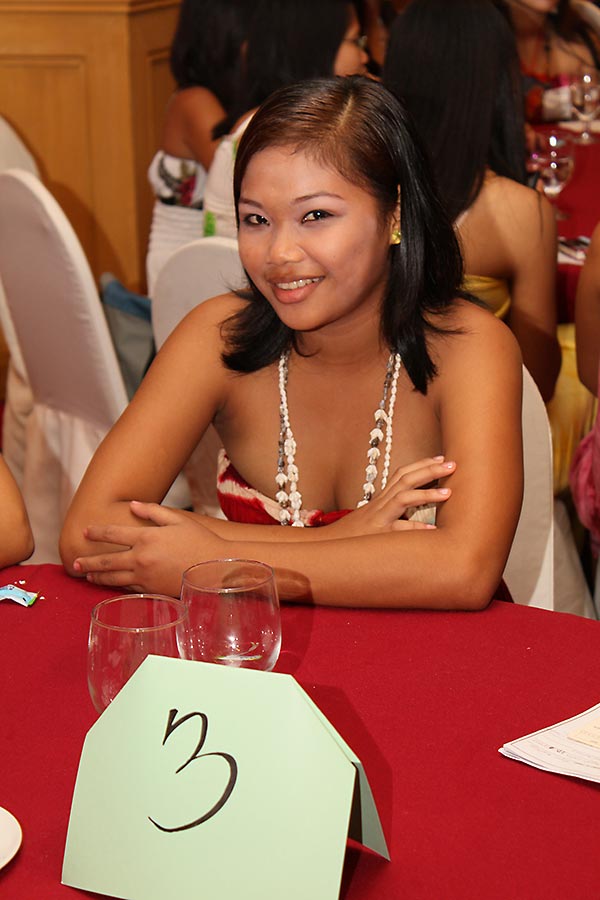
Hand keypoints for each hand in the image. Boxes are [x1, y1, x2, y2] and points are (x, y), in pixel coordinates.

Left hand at [72, 501, 227, 594]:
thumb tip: (134, 505)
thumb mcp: (178, 520)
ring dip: (98, 577)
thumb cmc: (199, 541)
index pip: (113, 533)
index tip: (85, 532)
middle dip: (88, 562)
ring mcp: (144, 576)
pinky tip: (111, 585)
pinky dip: (117, 586)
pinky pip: (128, 588)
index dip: (96, 532)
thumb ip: (153, 511)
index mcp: (146, 537)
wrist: (215, 569)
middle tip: (75, 563)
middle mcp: (141, 557)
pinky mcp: (151, 590)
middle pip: (106, 560)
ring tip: (88, 577)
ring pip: (113, 578)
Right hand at [328, 456, 454, 538]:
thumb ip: (392, 513)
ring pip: (402, 498)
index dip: (421, 464)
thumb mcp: (373, 520)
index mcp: (381, 500)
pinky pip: (398, 530)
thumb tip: (414, 512)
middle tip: (453, 464)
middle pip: (405, 479)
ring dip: (427, 494)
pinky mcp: (377, 537)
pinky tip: (433, 531)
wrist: (327, 548)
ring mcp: (378, 519)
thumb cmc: (353, 537)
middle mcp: (380, 505)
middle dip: (429, 470)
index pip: (402, 474)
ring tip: (449, 492)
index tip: (441, 458)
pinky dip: (416, 528)